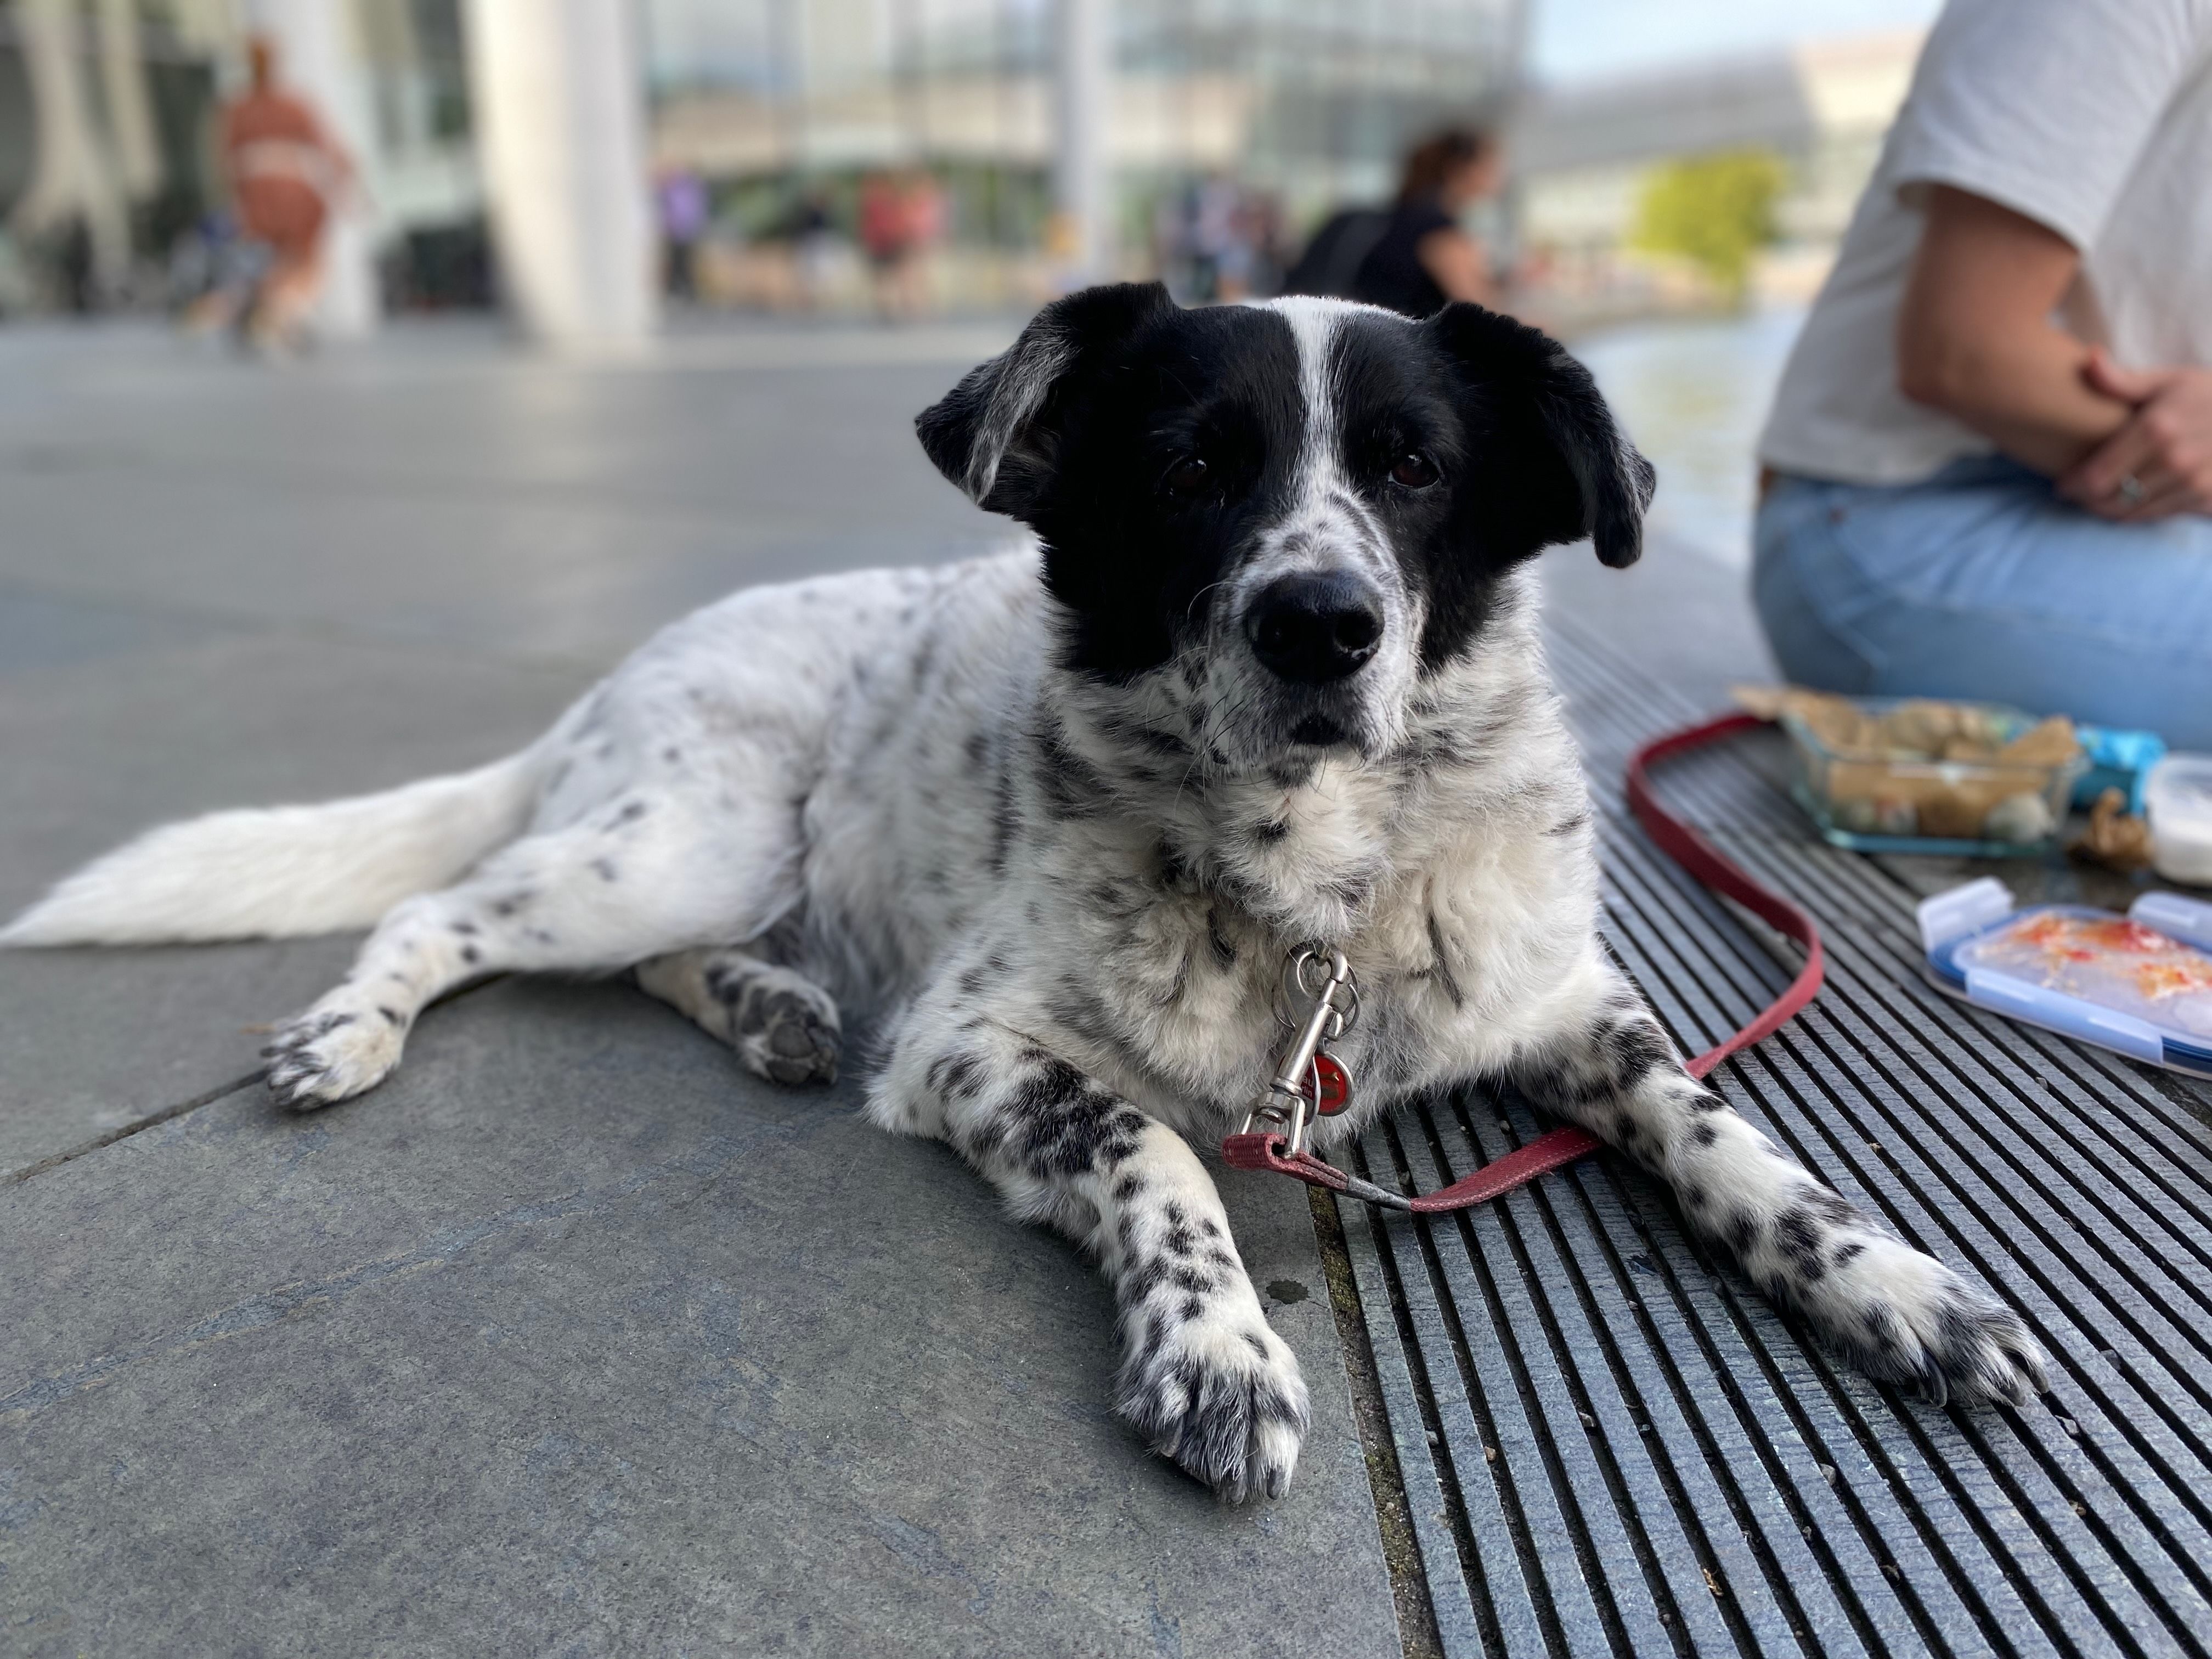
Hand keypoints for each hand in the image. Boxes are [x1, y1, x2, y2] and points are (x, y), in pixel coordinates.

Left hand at [2058, 351, 2211, 520]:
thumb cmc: (2206, 394)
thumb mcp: (2168, 380)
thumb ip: (2123, 380)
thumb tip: (2089, 359)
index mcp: (2156, 429)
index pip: (2095, 476)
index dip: (2072, 486)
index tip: (2061, 484)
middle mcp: (2174, 461)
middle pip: (2109, 500)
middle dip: (2085, 500)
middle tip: (2075, 494)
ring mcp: (2193, 483)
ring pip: (2131, 514)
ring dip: (2109, 510)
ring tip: (2097, 498)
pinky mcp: (2207, 499)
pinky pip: (2158, 515)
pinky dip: (2139, 512)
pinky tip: (2131, 500)